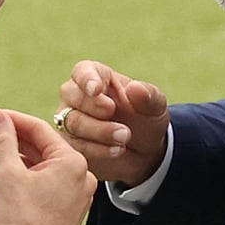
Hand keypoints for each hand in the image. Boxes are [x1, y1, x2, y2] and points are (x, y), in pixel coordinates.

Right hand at [0, 109, 96, 224]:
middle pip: (34, 148)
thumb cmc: (23, 222)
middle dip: (0, 143)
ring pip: (32, 168)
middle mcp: (78, 175)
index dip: (8, 120)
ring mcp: (71, 194)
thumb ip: (2, 139)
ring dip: (1, 163)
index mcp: (72, 161)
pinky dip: (12, 181)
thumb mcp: (7, 173)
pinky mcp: (62, 210)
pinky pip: (36, 186)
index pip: (37, 129)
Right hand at [56, 60, 169, 186]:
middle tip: (119, 118)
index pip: (82, 71)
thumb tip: (135, 88)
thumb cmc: (146, 120)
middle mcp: (76, 96)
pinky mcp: (71, 144)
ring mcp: (70, 120)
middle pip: (72, 96)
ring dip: (99, 131)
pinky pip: (75, 145)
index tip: (97, 89)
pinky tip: (117, 150)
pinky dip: (97, 149)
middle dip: (95, 109)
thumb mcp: (155, 107)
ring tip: (124, 138)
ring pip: (72, 122)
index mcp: (96, 77)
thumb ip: (148, 96)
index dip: (87, 79)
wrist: (144, 153)